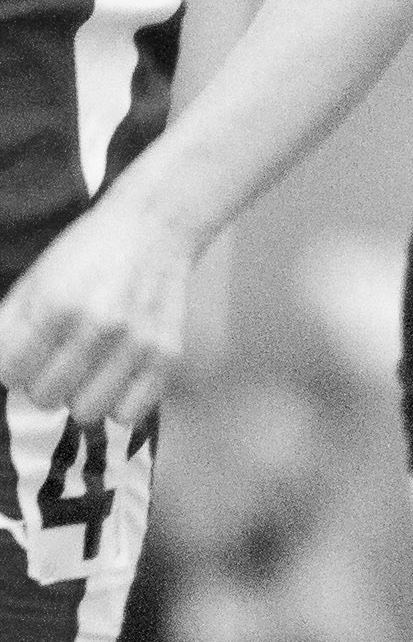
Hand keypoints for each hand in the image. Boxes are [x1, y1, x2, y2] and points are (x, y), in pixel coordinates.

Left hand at [0, 179, 196, 428]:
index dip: (12, 364)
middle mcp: (97, 326)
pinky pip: (129, 414)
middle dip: (44, 380)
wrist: (154, 227)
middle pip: (44, 397)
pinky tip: (116, 377)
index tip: (25, 352)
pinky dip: (118, 402)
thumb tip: (1, 368)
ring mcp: (136, 344)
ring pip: (86, 412)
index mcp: (55, 302)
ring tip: (88, 369)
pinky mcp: (167, 356)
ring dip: (81, 394)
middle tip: (59, 356)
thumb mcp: (35, 279)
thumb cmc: (86, 253)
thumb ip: (7, 326)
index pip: (9, 372)